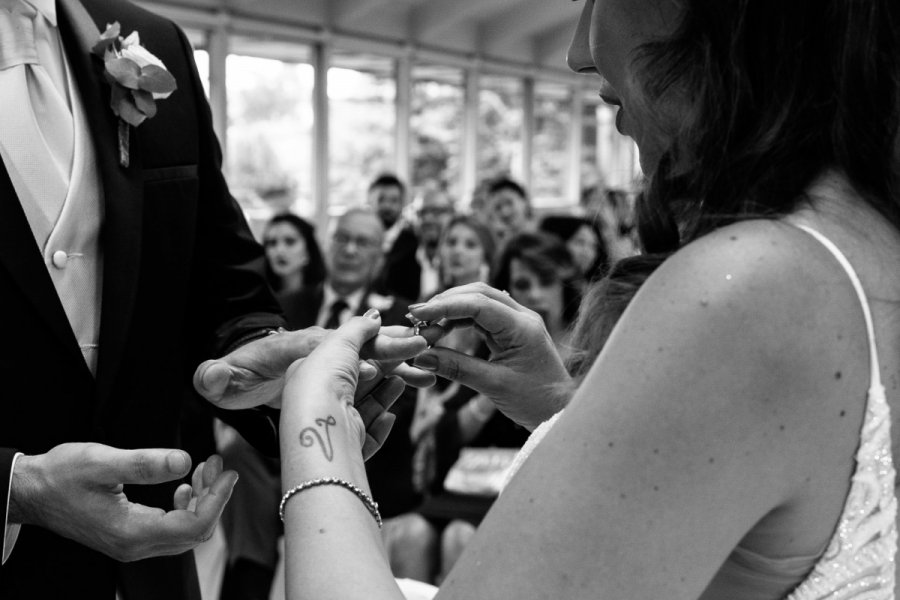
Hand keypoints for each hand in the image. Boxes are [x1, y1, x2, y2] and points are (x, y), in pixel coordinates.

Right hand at [9, 443, 237, 561]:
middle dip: (213, 497)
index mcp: (131, 531)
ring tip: (203, 469)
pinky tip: (184, 486)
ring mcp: (132, 544)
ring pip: (185, 531)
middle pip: (195, 532)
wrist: (32, 491)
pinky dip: (186, 506)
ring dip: (201, 500)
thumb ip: (145, 463)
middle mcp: (135, 545)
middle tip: (215, 464)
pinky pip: (170, 528)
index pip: (193, 526)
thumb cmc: (61, 475)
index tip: (227, 472)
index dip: (218, 499)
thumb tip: (184, 462)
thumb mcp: (102, 461)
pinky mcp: (129, 536)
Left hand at [194, 326, 430, 409]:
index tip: (391, 344)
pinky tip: (409, 389)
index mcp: (299, 347)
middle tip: (426, 346)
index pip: (337, 342)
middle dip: (395, 347)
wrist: (248, 374)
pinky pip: (371, 385)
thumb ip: (218, 377)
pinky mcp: (339, 387)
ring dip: (401, 369)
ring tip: (429, 374)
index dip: (364, 342)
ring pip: (375, 366)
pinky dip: (392, 385)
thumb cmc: (239, 374)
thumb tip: (210, 377)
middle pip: (365, 349)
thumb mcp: (223, 378)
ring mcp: (334, 372)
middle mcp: (323, 355)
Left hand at [280, 311, 398, 462]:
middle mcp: (321, 399)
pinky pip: (367, 436)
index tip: (413, 345)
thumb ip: (359, 328)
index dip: (385, 349)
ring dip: (385, 394)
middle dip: (392, 373)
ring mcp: (332, 425)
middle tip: (421, 368)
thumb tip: (375, 316)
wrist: (317, 430)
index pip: (355, 357)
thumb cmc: (321, 381)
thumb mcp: (338, 341)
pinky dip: (380, 425)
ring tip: (402, 383)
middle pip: (364, 383)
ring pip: (367, 408)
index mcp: (316, 372)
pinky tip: (389, 416)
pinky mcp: (344, 448)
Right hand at [408, 282, 571, 429]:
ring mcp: (517, 322)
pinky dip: (459, 320)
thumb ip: (456, 368)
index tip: (418, 314)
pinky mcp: (511, 332)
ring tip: (425, 325)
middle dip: (445, 302)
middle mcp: (522, 317)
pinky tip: (442, 330)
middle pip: (478, 293)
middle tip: (416, 316)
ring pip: (478, 302)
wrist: (560, 411)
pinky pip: (481, 317)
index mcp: (522, 327)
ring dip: (451, 309)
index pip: (478, 304)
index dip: (445, 306)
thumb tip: (421, 356)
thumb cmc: (535, 401)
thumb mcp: (493, 386)